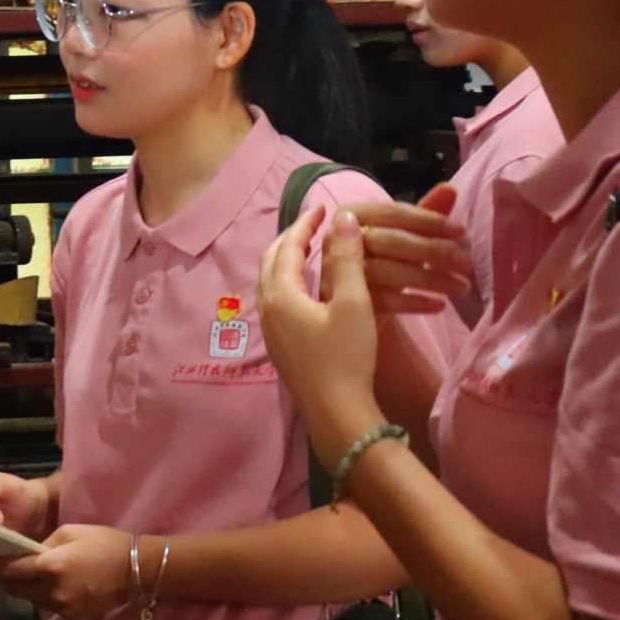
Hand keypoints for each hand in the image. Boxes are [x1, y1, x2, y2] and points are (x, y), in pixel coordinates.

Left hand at [0, 524, 137, 619]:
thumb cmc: (103, 542)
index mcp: (52, 566)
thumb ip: (41, 545)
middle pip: (14, 587)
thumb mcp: (69, 533)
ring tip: (22, 571)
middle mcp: (53, 591)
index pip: (9, 569)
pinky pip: (46, 604)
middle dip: (3, 576)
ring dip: (22, 585)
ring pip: (29, 598)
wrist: (138, 569)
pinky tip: (47, 582)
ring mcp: (63, 607)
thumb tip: (20, 554)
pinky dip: (40, 593)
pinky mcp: (71, 616)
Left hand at [260, 205, 387, 465]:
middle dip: (292, 239)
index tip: (322, 206)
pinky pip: (279, 301)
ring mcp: (270, 330)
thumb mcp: (352, 303)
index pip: (288, 247)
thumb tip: (342, 219)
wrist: (337, 413)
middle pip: (272, 262)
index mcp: (280, 294)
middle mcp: (267, 309)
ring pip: (273, 282)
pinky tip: (313, 288)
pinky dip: (292, 282)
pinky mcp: (280, 346)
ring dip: (290, 261)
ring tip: (314, 250)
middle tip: (314, 225)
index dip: (305, 224)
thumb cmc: (347, 357)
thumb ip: (346, 259)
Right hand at [345, 184, 472, 314]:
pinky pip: (384, 300)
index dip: (429, 220)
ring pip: (388, 271)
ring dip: (431, 279)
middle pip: (390, 240)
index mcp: (350, 215)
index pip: (392, 212)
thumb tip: (450, 188)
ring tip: (462, 287)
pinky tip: (440, 305)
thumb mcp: (405, 236)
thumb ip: (425, 213)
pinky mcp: (345, 301)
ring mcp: (338, 272)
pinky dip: (415, 302)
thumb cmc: (384, 260)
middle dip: (433, 250)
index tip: (462, 231)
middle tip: (467, 263)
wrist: (358, 303)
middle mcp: (336, 240)